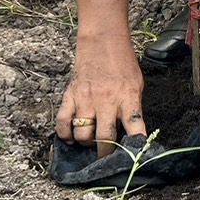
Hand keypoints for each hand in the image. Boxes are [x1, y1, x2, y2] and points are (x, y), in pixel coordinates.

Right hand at [56, 34, 147, 158]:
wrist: (103, 42)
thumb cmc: (123, 64)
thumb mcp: (137, 85)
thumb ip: (132, 108)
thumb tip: (131, 132)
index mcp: (128, 98)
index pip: (135, 127)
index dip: (136, 145)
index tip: (136, 156)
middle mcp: (107, 102)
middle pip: (104, 138)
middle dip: (106, 153)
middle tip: (106, 157)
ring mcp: (87, 100)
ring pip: (83, 134)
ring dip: (86, 143)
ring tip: (90, 141)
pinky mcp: (71, 96)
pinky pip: (63, 122)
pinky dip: (65, 134)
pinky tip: (71, 137)